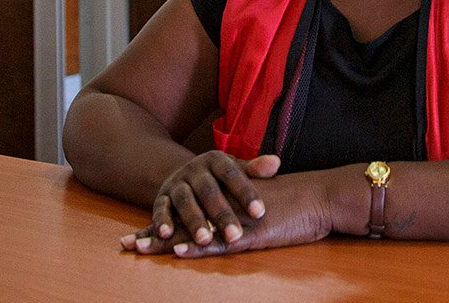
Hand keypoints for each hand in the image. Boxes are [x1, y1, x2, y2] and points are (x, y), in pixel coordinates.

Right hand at [121, 151, 278, 253]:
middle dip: (221, 214)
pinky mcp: (162, 197)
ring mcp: (177, 183)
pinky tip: (167, 234)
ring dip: (194, 220)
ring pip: (185, 200)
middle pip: (208, 190)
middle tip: (234, 235)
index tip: (260, 212)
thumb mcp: (236, 170)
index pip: (233, 174)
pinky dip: (162, 220)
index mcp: (216, 160)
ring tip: (205, 239)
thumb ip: (255, 169)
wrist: (186, 175)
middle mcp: (195, 170)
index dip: (246, 193)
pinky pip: (160, 208)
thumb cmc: (219, 178)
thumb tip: (276, 163)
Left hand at [147, 169, 341, 256]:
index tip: (138, 235)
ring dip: (165, 242)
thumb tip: (226, 223)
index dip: (163, 225)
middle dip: (154, 235)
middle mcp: (226, 209)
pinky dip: (198, 247)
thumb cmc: (296, 204)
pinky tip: (179, 250)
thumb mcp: (263, 206)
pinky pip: (220, 242)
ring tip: (139, 248)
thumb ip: (242, 211)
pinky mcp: (251, 234)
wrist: (322, 198)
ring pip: (195, 233)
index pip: (188, 215)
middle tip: (126, 244)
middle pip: (184, 224)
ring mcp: (237, 221)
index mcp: (225, 203)